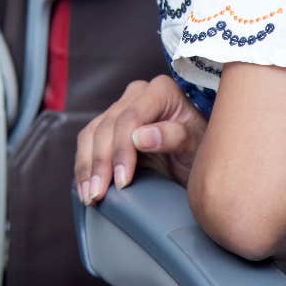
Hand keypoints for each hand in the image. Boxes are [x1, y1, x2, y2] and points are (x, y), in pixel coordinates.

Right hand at [75, 75, 207, 204]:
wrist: (198, 159)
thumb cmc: (201, 150)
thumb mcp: (196, 145)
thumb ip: (172, 137)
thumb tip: (139, 137)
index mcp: (161, 91)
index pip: (131, 117)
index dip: (121, 149)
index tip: (122, 180)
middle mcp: (138, 94)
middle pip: (108, 125)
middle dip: (101, 163)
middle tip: (99, 194)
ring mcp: (121, 107)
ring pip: (92, 133)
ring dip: (87, 166)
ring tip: (89, 195)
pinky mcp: (109, 125)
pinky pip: (89, 142)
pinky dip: (84, 166)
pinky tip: (85, 187)